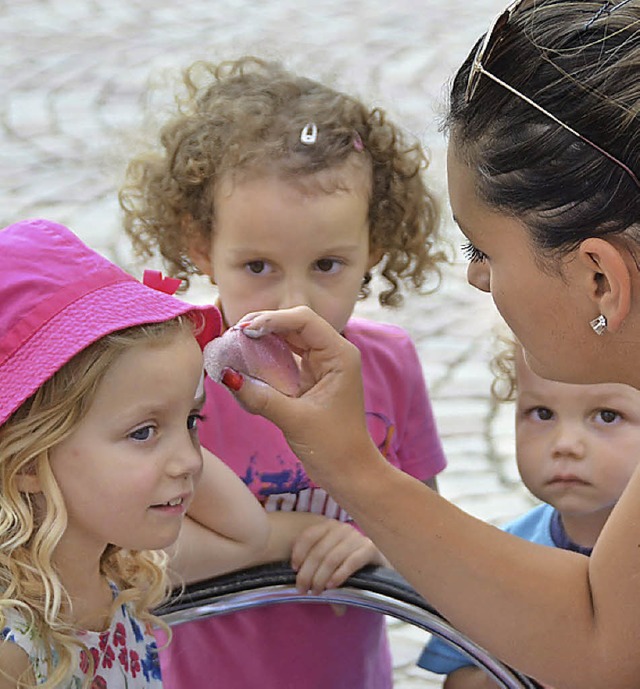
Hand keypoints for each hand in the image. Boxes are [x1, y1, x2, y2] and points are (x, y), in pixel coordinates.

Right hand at [231, 307, 384, 486]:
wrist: (350, 471)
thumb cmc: (333, 446)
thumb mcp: (294, 420)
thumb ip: (260, 397)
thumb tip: (227, 376)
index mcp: (339, 355)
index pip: (303, 320)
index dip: (272, 319)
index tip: (244, 330)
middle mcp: (332, 353)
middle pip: (294, 324)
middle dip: (263, 325)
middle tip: (232, 334)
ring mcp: (322, 364)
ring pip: (288, 338)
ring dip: (262, 339)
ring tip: (235, 342)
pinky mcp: (311, 377)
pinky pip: (286, 357)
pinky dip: (266, 356)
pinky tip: (246, 359)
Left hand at [291, 519, 388, 594]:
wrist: (379, 566)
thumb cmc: (347, 563)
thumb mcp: (328, 561)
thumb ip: (315, 568)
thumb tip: (299, 586)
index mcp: (330, 526)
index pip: (309, 535)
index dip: (299, 552)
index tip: (294, 569)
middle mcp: (343, 528)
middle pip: (318, 551)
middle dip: (307, 573)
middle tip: (302, 589)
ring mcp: (357, 537)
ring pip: (332, 558)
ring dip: (321, 578)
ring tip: (316, 591)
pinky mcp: (370, 548)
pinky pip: (351, 562)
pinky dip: (339, 576)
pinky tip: (332, 587)